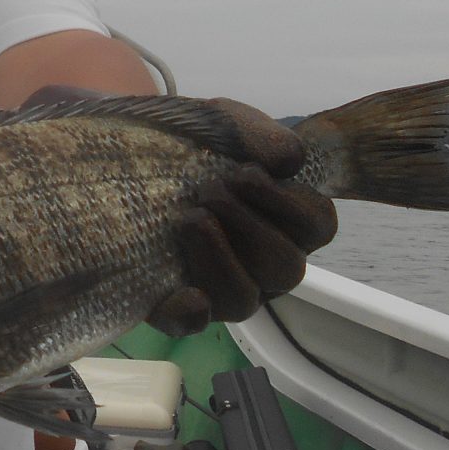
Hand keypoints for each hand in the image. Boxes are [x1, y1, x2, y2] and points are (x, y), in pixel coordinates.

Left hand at [147, 97, 337, 334]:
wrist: (131, 150)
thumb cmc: (196, 142)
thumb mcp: (226, 124)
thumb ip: (260, 135)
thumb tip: (290, 160)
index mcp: (286, 221)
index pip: (317, 225)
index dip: (287, 203)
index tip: (245, 173)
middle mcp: (261, 263)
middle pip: (285, 268)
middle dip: (249, 226)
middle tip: (209, 190)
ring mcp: (220, 287)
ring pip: (244, 300)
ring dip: (222, 260)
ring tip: (190, 218)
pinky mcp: (174, 302)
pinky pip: (187, 324)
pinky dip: (188, 313)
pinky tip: (186, 293)